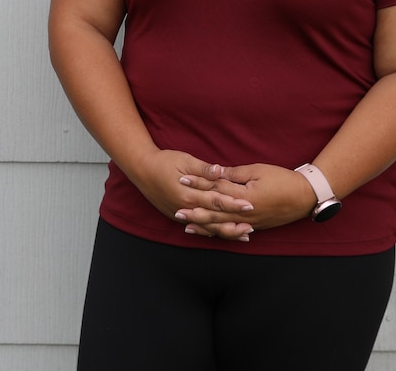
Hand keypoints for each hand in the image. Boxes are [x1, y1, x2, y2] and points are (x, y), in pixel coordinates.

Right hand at [125, 150, 255, 239]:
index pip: (216, 201)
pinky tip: (223, 233)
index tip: (250, 205)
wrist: (142, 170)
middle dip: (234, 223)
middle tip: (252, 226)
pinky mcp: (177, 216)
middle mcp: (185, 208)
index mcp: (188, 194)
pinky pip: (198, 228)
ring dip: (226, 231)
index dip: (234, 204)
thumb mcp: (184, 160)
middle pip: (214, 219)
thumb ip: (203, 169)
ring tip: (244, 234)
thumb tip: (220, 171)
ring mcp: (181, 215)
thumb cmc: (164, 162)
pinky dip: (211, 231)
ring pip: (207, 228)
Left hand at [175, 163, 317, 236]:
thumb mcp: (258, 171)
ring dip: (204, 226)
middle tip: (176, 211)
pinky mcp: (255, 226)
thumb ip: (236, 174)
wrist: (305, 197)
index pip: (216, 190)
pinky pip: (233, 232)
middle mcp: (245, 213)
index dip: (198, 184)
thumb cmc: (282, 180)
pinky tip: (210, 234)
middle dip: (195, 212)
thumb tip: (216, 172)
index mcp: (244, 197)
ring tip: (187, 227)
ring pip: (222, 226)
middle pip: (215, 213)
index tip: (182, 180)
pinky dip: (220, 233)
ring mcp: (250, 222)